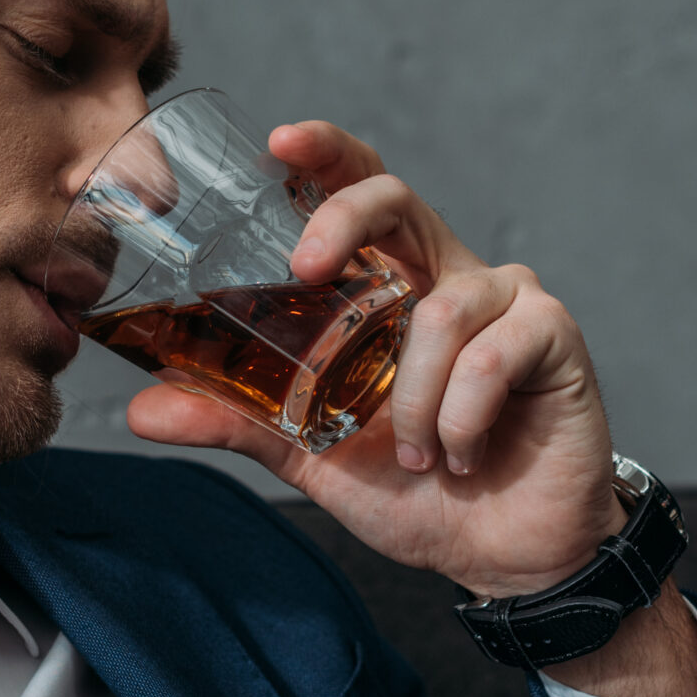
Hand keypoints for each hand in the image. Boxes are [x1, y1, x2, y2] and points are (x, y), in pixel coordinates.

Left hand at [125, 120, 621, 599]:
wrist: (502, 553)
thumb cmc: (416, 490)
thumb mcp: (312, 451)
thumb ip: (238, 420)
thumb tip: (142, 409)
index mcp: (393, 286)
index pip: (361, 192)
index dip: (325, 153)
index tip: (277, 143)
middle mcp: (449, 275)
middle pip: (400, 198)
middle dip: (344, 219)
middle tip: (305, 268)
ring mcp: (508, 300)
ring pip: (441, 310)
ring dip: (412, 399)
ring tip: (415, 456)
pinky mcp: (554, 336)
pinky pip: (491, 356)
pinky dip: (459, 416)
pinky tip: (461, 454)